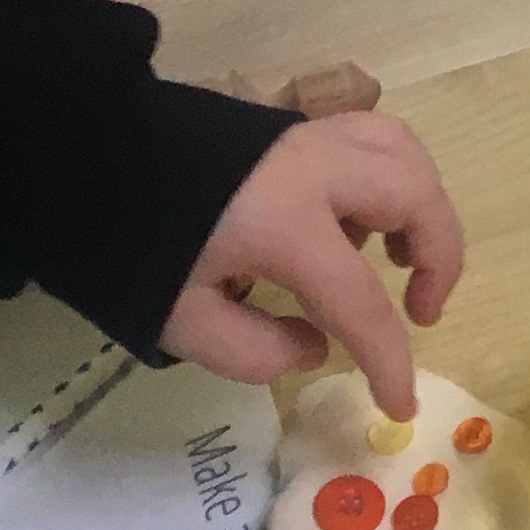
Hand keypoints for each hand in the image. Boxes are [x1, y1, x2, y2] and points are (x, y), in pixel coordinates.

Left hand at [159, 111, 464, 413]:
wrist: (90, 161)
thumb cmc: (131, 246)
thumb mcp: (179, 321)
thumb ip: (253, 351)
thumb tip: (317, 348)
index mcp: (285, 223)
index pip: (361, 302)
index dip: (389, 359)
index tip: (401, 405)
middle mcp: (316, 168)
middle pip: (415, 197)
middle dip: (439, 258)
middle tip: (420, 310)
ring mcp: (311, 136)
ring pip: (406, 152)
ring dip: (421, 207)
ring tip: (396, 255)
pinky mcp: (298, 124)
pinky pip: (374, 137)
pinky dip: (391, 176)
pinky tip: (355, 218)